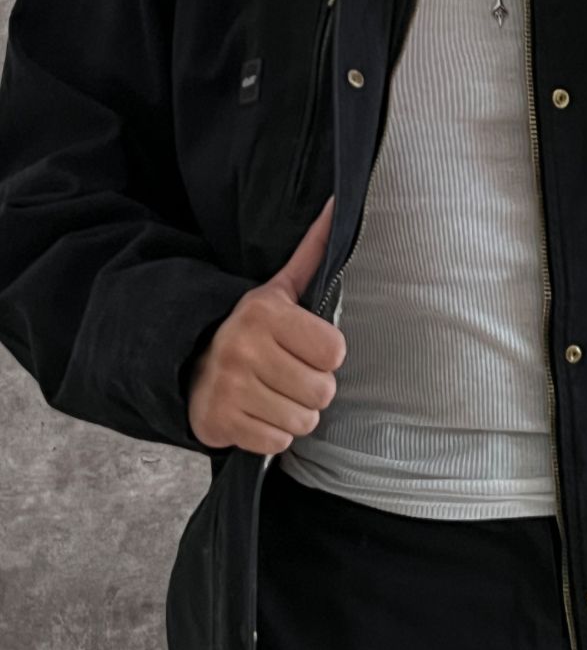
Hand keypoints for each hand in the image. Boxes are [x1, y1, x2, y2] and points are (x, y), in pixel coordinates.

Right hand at [187, 194, 347, 454]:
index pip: (335, 352)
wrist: (187, 362)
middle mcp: (244, 349)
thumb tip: (336, 206)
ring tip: (272, 393)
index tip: (304, 348)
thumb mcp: (278, 290)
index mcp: (264, 313)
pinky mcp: (219, 424)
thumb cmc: (249, 330)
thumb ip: (312, 254)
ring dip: (294, 414)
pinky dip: (272, 434)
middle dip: (311, 389)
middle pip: (323, 392)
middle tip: (287, 375)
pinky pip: (278, 443)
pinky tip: (256, 411)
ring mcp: (230, 388)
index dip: (325, 355)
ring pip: (303, 422)